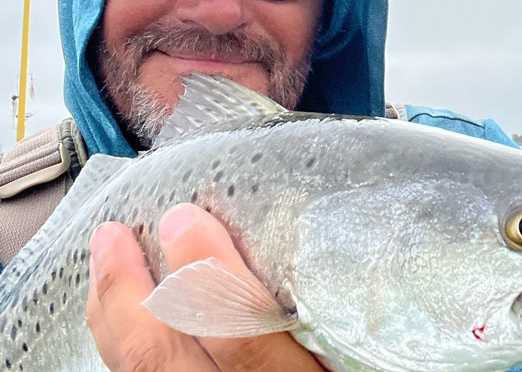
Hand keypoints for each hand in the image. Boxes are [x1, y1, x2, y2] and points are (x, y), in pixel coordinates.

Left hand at [87, 203, 324, 371]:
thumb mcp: (360, 365)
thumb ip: (338, 330)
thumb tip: (331, 258)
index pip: (245, 343)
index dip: (207, 281)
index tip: (185, 221)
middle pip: (167, 365)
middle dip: (130, 295)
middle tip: (113, 235)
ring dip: (112, 321)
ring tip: (105, 264)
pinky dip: (122, 356)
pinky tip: (117, 325)